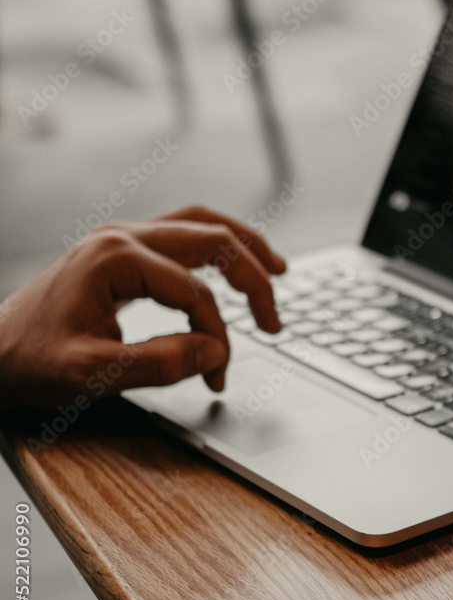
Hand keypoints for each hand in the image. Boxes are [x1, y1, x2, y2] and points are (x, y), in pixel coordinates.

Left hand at [0, 206, 285, 407]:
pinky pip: (184, 232)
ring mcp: (122, 237)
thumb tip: (214, 352)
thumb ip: (158, 363)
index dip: (217, 334)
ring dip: (243, 246)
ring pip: (202, 224)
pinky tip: (233, 263)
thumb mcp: (91, 374)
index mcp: (116, 257)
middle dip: (252, 279)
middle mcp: (123, 236)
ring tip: (276, 271)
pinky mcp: (122, 249)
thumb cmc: (29, 361)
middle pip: (212, 239)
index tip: (218, 372)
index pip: (195, 292)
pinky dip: (217, 246)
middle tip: (274, 321)